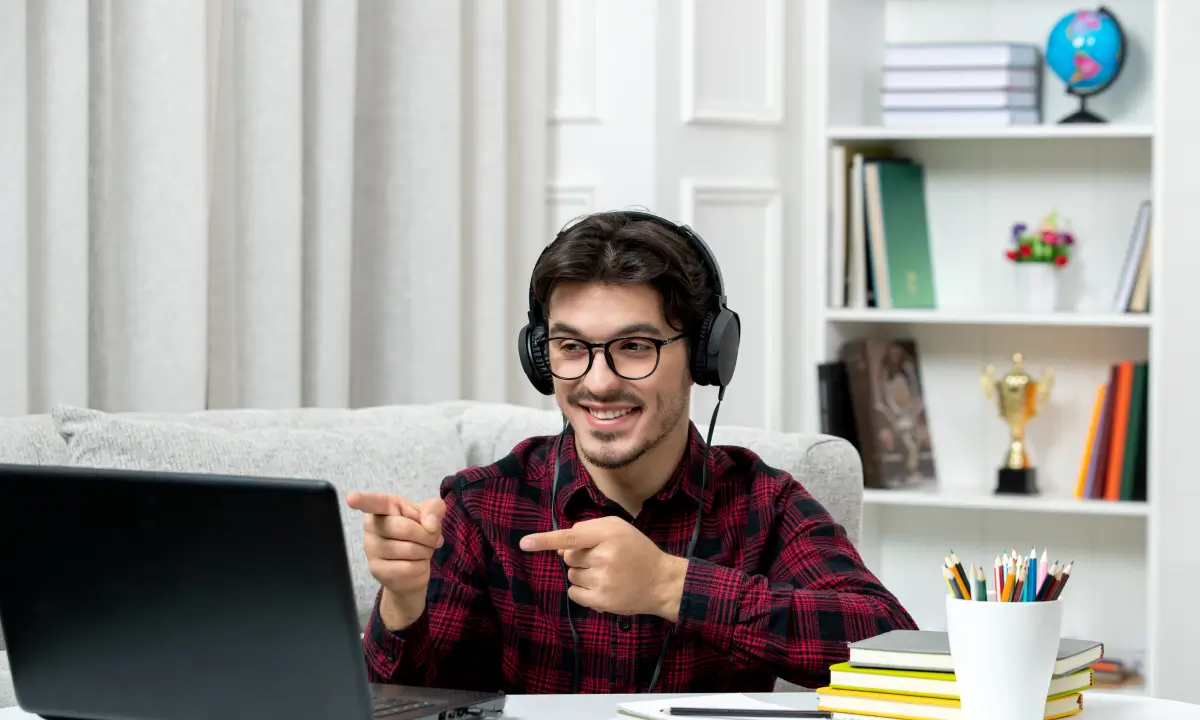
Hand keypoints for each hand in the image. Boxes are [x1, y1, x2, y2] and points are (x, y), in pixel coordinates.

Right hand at [346, 491, 446, 629]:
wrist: (413, 567)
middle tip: (429, 539)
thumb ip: (434, 510)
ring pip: (409, 549)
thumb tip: (429, 525)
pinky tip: (415, 564)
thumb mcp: (430, 515)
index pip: (374, 502)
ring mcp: (371, 549)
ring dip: (425, 551)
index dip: (362, 499)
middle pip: (405, 528)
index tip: (351, 498)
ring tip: (420, 551)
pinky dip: (421, 567)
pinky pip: (408, 568)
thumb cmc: (418, 534)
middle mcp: (371, 526)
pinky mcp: (376, 570)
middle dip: (427, 535)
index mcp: (383, 508)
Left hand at [520, 516, 688, 619]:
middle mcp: (604, 557)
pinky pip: (574, 593)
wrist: (661, 582)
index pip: (571, 536)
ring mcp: (602, 581)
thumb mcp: (618, 529)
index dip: (545, 540)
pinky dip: (581, 590)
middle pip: (568, 556)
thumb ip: (587, 530)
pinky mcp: (601, 601)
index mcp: (609, 535)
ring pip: (571, 575)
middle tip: (602, 559)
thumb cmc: (637, 551)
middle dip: (579, 557)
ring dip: (582, 574)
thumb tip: (559, 547)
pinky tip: (601, 587)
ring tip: (606, 574)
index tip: (524, 543)